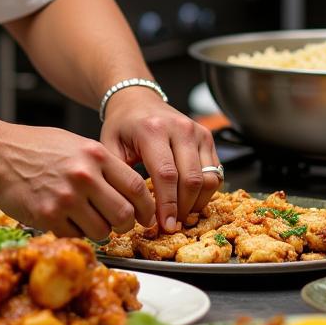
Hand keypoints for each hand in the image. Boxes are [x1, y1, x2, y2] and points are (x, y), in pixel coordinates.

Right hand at [0, 123, 156, 239]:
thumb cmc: (35, 147)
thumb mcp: (75, 144)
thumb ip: (102, 165)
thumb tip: (128, 190)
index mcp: (95, 155)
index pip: (137, 188)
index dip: (146, 208)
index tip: (145, 216)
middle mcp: (84, 176)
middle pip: (124, 215)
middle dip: (124, 225)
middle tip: (117, 224)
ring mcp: (66, 198)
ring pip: (102, 232)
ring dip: (99, 231)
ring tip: (86, 220)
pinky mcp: (48, 217)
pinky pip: (76, 236)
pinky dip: (75, 233)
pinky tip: (64, 219)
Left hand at [99, 89, 221, 231]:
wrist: (137, 99)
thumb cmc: (122, 125)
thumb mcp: (109, 146)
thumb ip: (118, 175)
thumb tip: (130, 209)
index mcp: (152, 130)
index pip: (166, 175)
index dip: (168, 204)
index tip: (164, 225)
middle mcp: (179, 128)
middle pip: (191, 179)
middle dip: (183, 208)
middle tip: (172, 225)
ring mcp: (197, 131)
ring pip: (208, 178)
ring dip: (197, 203)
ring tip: (181, 215)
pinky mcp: (208, 137)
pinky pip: (216, 172)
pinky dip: (206, 191)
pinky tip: (190, 201)